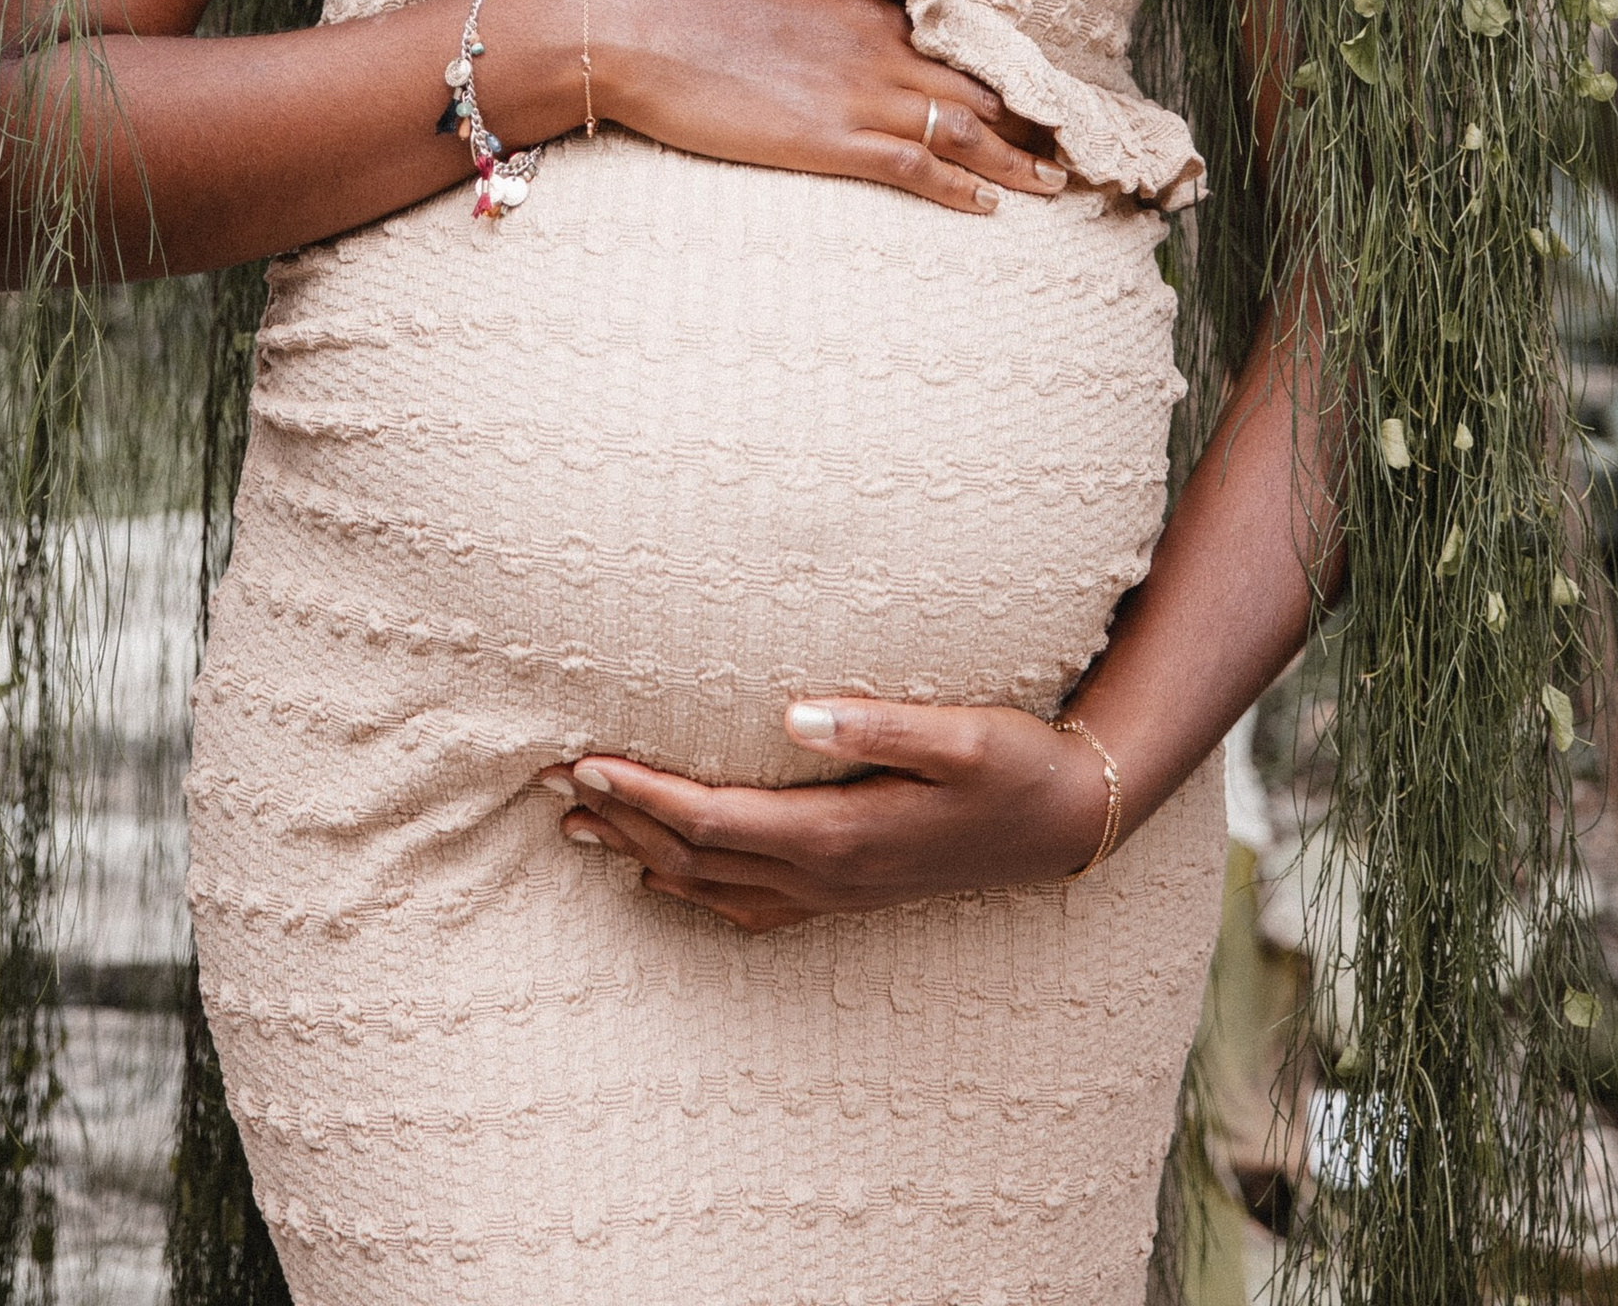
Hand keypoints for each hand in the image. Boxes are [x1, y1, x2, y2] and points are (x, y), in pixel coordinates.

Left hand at [541, 697, 1117, 931]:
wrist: (1069, 825)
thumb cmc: (1016, 764)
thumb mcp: (960, 733)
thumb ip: (875, 724)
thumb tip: (794, 711)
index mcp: (840, 833)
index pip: (713, 818)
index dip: (644, 792)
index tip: (584, 759)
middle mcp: (826, 874)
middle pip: (694, 858)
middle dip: (620, 820)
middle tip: (548, 785)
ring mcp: (836, 893)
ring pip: (711, 888)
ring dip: (640, 855)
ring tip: (581, 825)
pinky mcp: (850, 891)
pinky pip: (749, 907)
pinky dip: (692, 891)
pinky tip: (667, 875)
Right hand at [591, 0, 1063, 214]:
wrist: (627, 27)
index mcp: (860, 1)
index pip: (953, 38)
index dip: (1001, 68)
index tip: (1033, 89)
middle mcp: (874, 44)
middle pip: (975, 85)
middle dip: (1027, 118)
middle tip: (1069, 143)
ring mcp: (856, 92)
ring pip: (962, 129)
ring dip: (1015, 159)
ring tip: (1052, 182)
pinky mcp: (829, 138)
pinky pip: (917, 166)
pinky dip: (960, 188)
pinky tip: (989, 206)